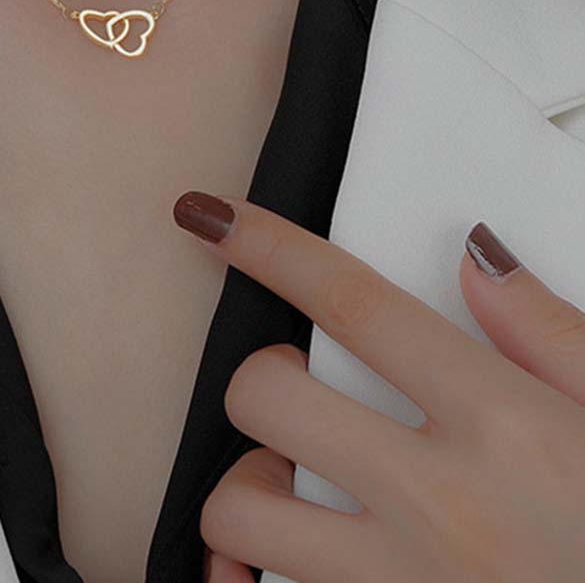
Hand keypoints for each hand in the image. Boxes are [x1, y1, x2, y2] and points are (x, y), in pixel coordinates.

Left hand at [172, 191, 584, 582]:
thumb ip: (551, 335)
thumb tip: (475, 257)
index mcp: (507, 428)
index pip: (355, 305)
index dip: (271, 248)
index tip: (214, 218)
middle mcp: (441, 505)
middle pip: (269, 397)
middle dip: (262, 373)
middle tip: (302, 383)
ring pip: (240, 512)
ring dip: (248, 480)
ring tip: (294, 477)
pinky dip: (248, 572)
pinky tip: (270, 557)